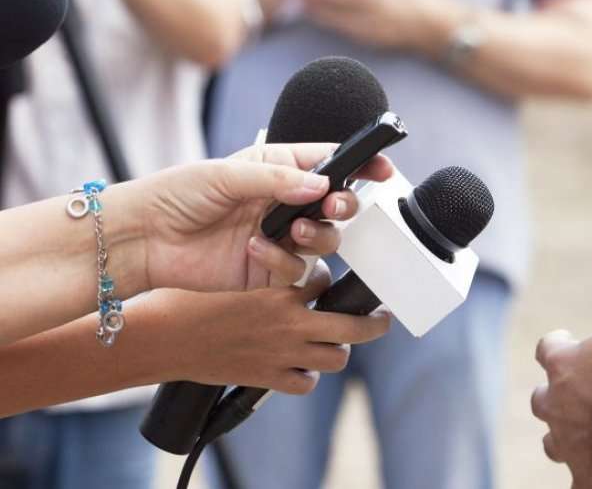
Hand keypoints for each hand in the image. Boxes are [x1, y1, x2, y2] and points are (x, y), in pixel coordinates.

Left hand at [135, 143, 392, 292]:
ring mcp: (279, 236)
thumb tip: (322, 185)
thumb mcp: (227, 175)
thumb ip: (278, 179)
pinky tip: (255, 249)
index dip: (360, 164)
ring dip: (318, 233)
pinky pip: (297, 269)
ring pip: (325, 238)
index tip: (381, 169)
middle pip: (337, 203)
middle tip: (332, 204)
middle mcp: (283, 202)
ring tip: (294, 228)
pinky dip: (282, 260)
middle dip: (344, 203)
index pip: (329, 162)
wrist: (145, 239)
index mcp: (277, 169)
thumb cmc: (179, 194)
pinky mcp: (268, 268)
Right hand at [145, 265, 391, 393]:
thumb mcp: (234, 270)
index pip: (328, 280)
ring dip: (339, 350)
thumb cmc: (191, 297)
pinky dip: (307, 376)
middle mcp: (290, 321)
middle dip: (374, 324)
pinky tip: (301, 367)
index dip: (330, 282)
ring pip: (336, 357)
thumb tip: (284, 256)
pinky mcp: (267, 379)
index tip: (331, 283)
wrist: (163, 338)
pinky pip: (305, 383)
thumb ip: (266, 266)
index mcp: (283, 287)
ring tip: (339, 343)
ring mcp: (283, 353)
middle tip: (382, 319)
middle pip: (353, 326)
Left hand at [303, 0, 449, 51]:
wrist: (431, 24)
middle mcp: (369, 14)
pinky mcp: (368, 41)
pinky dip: (329, 22)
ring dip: (317, 13)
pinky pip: (342, 30)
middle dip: (311, 2)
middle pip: (330, 9)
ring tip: (302, 4)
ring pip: (333, 22)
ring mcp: (368, 30)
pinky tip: (320, 16)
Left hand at [531, 240, 591, 487]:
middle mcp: (558, 408)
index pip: (548, 349)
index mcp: (564, 366)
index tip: (568, 341)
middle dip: (557, 393)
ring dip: (567, 433)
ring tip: (589, 429)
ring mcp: (571, 449)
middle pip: (543, 399)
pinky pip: (579, 481)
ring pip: (554, 442)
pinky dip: (589, 475)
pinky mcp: (589, 482)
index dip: (559, 345)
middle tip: (579, 389)